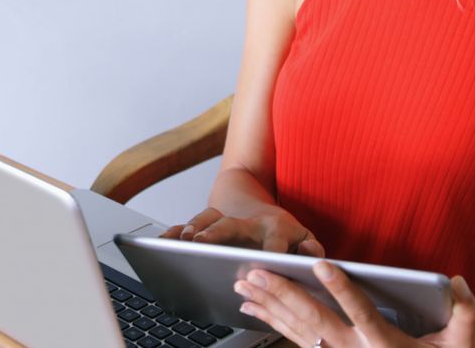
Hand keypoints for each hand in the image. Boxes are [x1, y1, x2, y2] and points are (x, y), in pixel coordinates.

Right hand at [159, 207, 324, 254]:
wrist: (262, 211)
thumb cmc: (286, 237)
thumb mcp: (306, 240)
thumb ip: (311, 249)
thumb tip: (308, 253)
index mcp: (275, 227)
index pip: (274, 239)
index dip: (271, 250)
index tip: (266, 263)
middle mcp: (248, 222)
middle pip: (232, 224)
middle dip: (218, 233)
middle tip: (204, 244)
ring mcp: (226, 223)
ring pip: (208, 220)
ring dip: (195, 229)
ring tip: (184, 241)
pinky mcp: (209, 228)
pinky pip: (188, 226)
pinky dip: (175, 232)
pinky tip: (163, 240)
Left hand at [234, 261, 474, 347]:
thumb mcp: (459, 346)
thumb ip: (465, 315)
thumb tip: (459, 282)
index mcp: (383, 343)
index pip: (361, 311)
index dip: (341, 288)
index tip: (322, 264)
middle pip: (314, 320)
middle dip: (283, 293)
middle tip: (257, 272)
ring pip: (296, 330)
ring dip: (268, 306)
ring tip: (243, 285)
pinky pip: (292, 338)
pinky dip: (270, 322)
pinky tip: (251, 308)